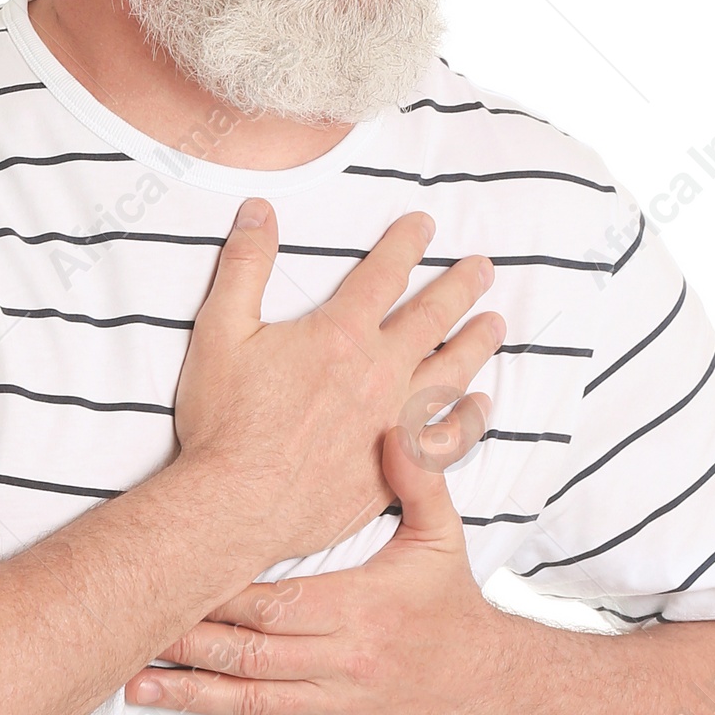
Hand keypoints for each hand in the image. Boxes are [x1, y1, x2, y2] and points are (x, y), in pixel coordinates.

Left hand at [125, 417, 511, 714]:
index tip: (174, 579)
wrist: (489, 683)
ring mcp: (336, 708)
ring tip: (133, 685)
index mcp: (359, 608)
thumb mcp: (442, 534)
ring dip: (188, 697)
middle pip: (250, 654)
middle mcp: (343, 662)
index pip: (274, 602)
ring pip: (251, 704)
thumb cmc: (450, 602)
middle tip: (130, 631)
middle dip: (187, 644)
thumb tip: (395, 424)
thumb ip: (418, 478)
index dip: (219, 594)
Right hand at [174, 197, 502, 568]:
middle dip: (459, 287)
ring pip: (450, 372)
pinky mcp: (394, 467)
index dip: (406, 243)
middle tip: (484, 269)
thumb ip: (245, 266)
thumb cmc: (223, 422)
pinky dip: (469, 416)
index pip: (384, 274)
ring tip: (495, 323)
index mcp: (340, 334)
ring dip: (475, 343)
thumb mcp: (220, 330)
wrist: (235, 505)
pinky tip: (481, 404)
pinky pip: (446, 435)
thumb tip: (259, 209)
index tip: (425, 225)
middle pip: (432, 319)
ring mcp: (392, 421)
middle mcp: (378, 373)